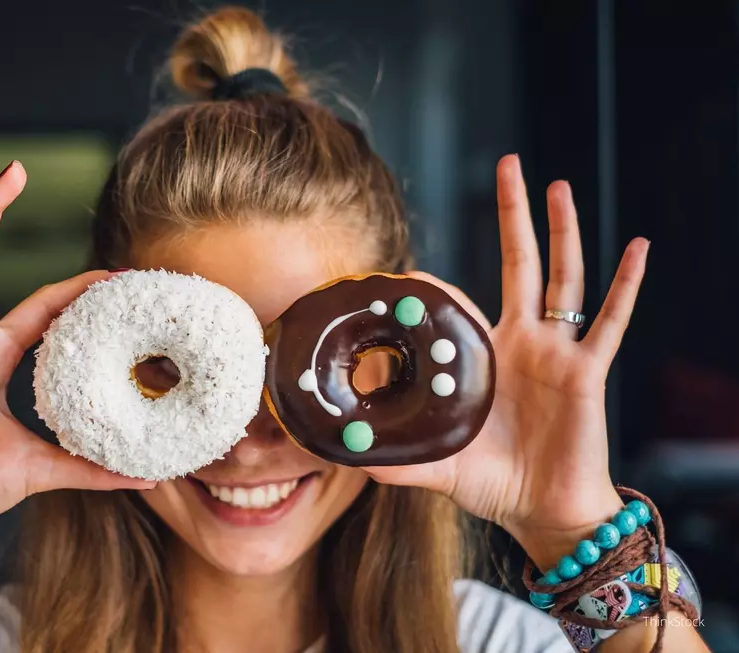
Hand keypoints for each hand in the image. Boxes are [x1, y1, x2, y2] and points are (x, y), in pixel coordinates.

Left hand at [366, 155, 648, 568]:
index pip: (463, 304)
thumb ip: (396, 458)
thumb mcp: (437, 465)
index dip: (441, 287)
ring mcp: (557, 352)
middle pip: (521, 264)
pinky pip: (610, 322)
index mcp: (486, 357)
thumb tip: (346, 457)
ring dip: (562, 231)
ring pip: (563, 278)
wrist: (543, 510)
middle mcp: (523, 343)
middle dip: (514, 216)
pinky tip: (636, 248)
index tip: (411, 270)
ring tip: (557, 185)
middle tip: (508, 165)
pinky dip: (625, 285)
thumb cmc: (494, 483)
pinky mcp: (587, 371)